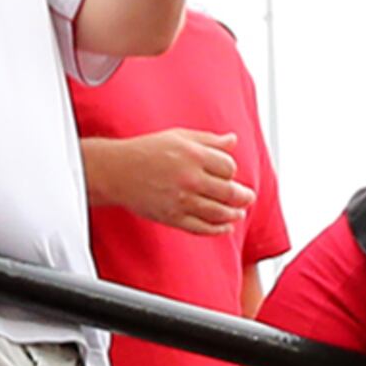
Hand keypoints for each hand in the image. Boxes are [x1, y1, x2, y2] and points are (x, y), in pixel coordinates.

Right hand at [107, 129, 250, 234]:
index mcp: (193, 155)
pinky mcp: (172, 217)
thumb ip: (209, 140)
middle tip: (248, 197)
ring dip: (233, 214)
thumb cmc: (147, 150)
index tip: (229, 174)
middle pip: (228, 191)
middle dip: (242, 196)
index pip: (228, 167)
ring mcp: (181, 200)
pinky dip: (217, 229)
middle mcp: (190, 178)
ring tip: (239, 213)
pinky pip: (201, 227)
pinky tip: (225, 227)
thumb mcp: (179, 136)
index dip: (232, 171)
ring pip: (218, 212)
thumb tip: (233, 140)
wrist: (116, 171)